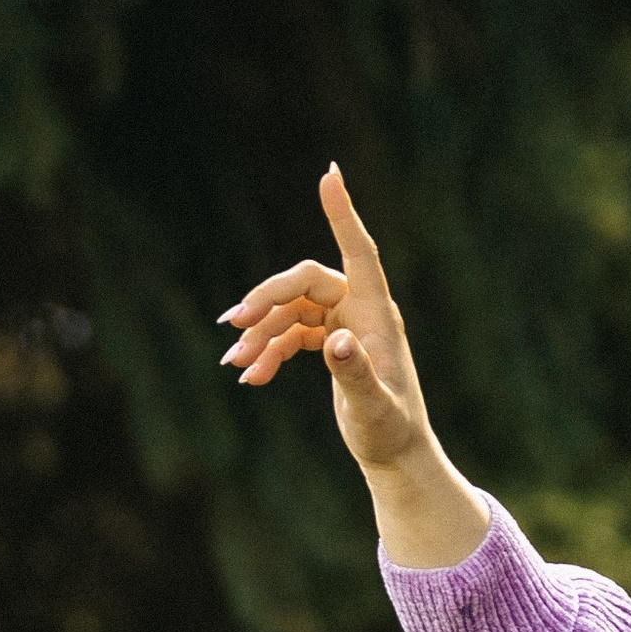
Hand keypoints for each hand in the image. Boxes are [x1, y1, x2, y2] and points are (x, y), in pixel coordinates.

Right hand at [219, 166, 487, 565]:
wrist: (396, 457)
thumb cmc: (391, 432)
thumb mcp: (372, 408)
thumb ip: (356, 375)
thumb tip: (336, 343)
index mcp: (377, 314)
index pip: (359, 252)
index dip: (341, 214)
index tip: (329, 174)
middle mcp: (360, 312)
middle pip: (304, 282)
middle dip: (267, 300)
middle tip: (234, 324)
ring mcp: (344, 326)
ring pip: (291, 311)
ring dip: (260, 333)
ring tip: (234, 363)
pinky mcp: (331, 344)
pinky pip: (290, 334)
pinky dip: (268, 351)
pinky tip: (249, 376)